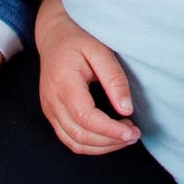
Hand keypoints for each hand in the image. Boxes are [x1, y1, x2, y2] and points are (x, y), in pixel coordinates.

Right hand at [33, 0, 137, 154]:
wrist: (53, 37)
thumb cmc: (79, 40)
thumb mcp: (101, 51)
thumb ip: (114, 79)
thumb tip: (126, 109)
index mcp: (63, 83)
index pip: (85, 117)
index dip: (110, 130)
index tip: (132, 132)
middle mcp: (51, 101)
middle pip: (80, 135)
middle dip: (110, 141)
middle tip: (134, 134)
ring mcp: (49, 110)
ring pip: (74, 142)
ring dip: (102, 146)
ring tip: (125, 136)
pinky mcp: (52, 114)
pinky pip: (69, 139)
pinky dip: (91, 144)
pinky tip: (109, 136)